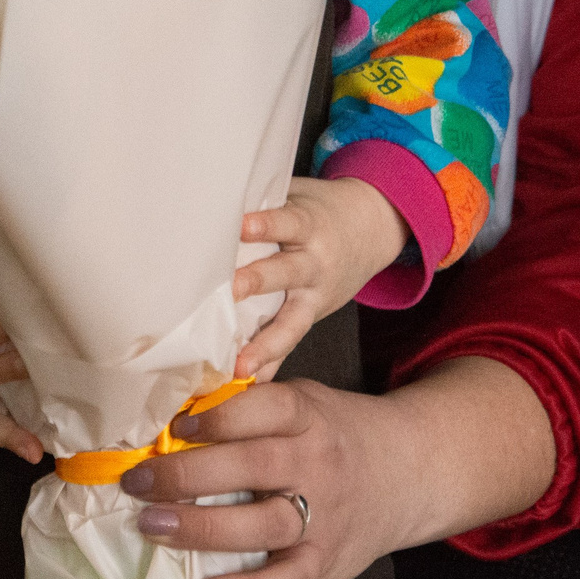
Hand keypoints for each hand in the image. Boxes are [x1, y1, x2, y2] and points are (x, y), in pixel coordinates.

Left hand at [120, 358, 553, 578]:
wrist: (407, 471)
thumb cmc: (332, 433)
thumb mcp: (302, 402)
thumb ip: (252, 407)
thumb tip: (172, 411)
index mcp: (307, 415)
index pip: (264, 409)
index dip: (218, 417)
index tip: (174, 426)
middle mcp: (316, 463)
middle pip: (252, 466)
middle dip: (188, 475)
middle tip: (137, 482)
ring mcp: (323, 513)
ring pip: (265, 524)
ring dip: (203, 528)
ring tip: (152, 527)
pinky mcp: (325, 558)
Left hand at [232, 176, 408, 378]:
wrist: (370, 228)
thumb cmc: (317, 209)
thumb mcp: (297, 196)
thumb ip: (263, 204)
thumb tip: (209, 203)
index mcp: (308, 224)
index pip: (286, 222)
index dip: (264, 224)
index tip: (241, 225)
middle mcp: (314, 262)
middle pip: (285, 272)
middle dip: (256, 281)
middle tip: (231, 289)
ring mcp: (315, 294)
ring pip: (291, 321)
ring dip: (265, 343)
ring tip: (240, 364)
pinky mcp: (311, 315)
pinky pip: (291, 341)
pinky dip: (272, 362)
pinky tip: (251, 382)